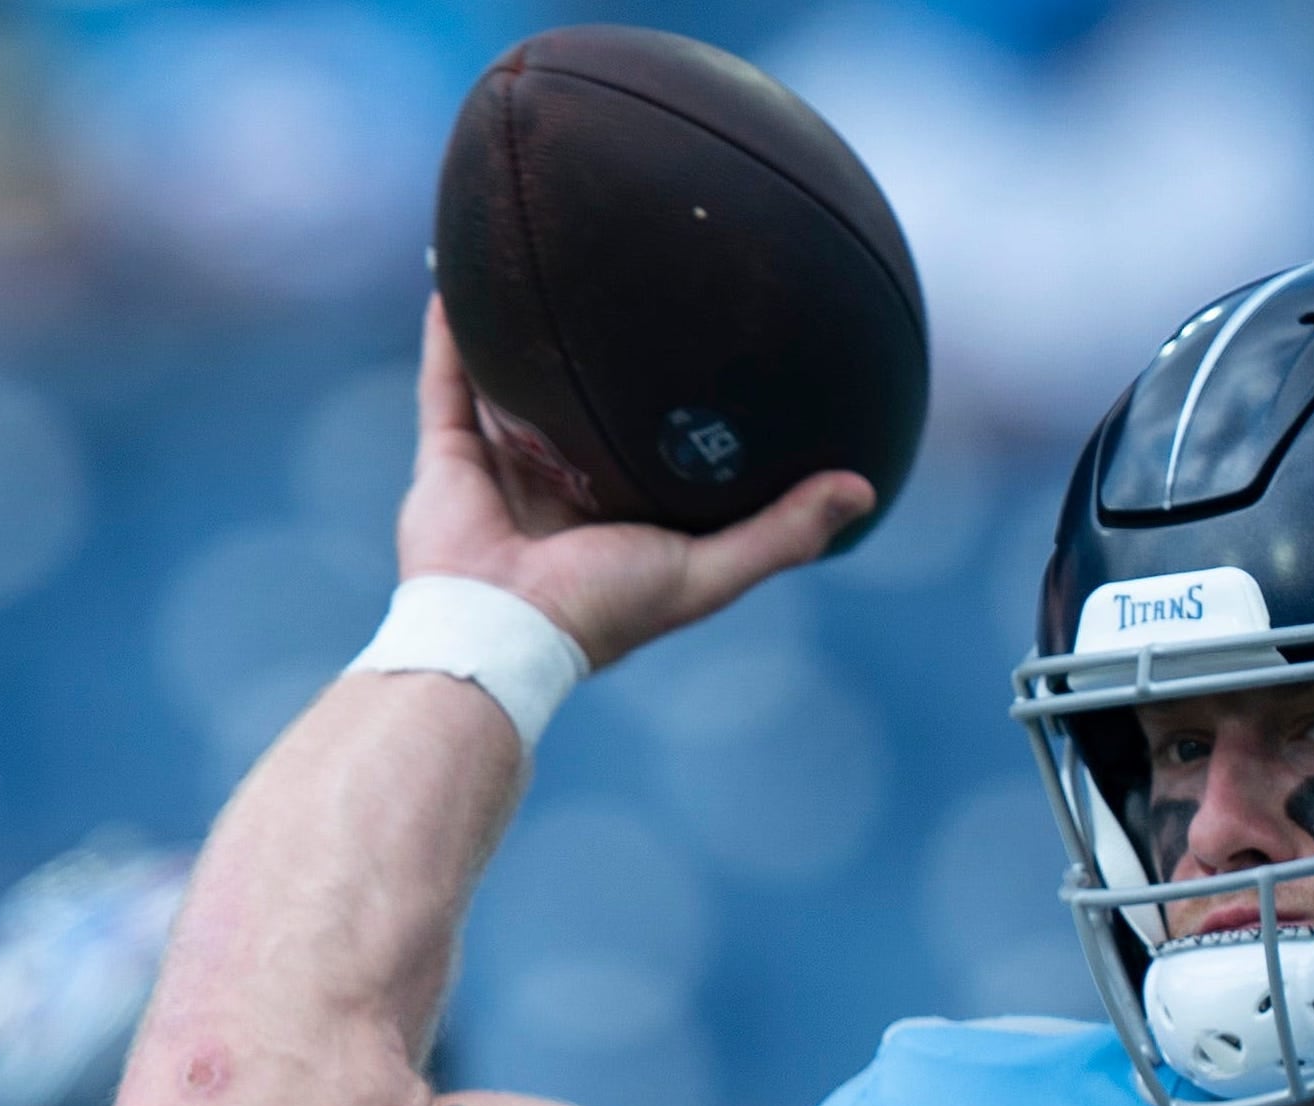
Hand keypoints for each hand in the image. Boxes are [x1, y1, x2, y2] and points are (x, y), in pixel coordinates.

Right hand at [397, 299, 874, 671]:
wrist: (501, 633)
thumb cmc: (605, 608)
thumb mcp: (709, 570)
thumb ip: (782, 531)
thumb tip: (866, 487)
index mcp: (617, 514)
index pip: (650, 449)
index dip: (676, 404)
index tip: (711, 342)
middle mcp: (559, 489)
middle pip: (579, 409)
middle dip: (596, 357)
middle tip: (627, 283)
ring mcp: (501, 472)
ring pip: (508, 389)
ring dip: (516, 335)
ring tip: (535, 264)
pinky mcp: (447, 463)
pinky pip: (447, 386)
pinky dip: (450, 337)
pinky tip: (461, 282)